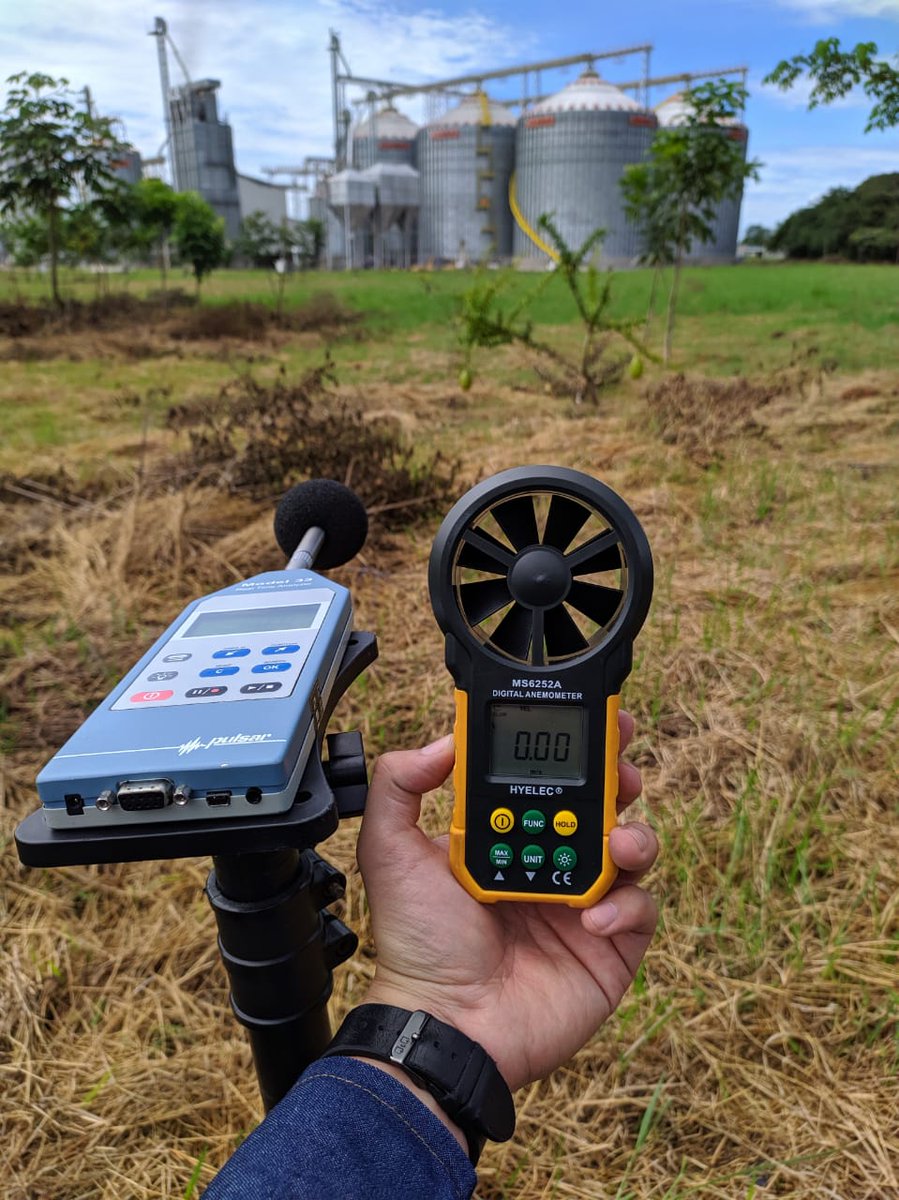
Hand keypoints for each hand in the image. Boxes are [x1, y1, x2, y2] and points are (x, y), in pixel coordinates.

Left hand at [356, 712, 657, 1092]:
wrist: (446, 1023)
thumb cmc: (418, 944)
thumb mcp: (390, 852)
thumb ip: (400, 786)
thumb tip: (443, 740)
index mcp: (504, 836)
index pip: (546, 779)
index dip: (571, 750)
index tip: (589, 720)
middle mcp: (547, 862)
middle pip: (600, 805)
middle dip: (618, 777)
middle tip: (622, 767)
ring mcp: (581, 904)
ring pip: (631, 850)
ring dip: (634, 835)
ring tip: (618, 842)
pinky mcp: (610, 947)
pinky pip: (640, 911)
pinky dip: (627, 905)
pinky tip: (592, 917)